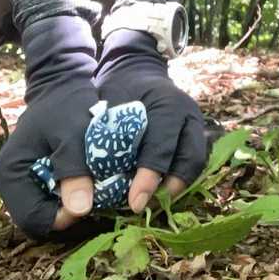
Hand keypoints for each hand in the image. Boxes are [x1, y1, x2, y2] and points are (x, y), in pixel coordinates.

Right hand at [0, 14, 98, 236]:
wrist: (64, 82)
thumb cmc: (67, 104)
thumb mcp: (73, 133)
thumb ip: (73, 169)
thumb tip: (80, 211)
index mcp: (9, 175)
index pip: (32, 218)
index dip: (61, 218)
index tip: (89, 203)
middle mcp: (10, 183)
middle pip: (38, 218)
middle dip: (67, 213)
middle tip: (95, 197)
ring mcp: (22, 180)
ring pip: (47, 210)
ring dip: (71, 205)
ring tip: (94, 189)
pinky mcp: (37, 175)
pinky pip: (53, 196)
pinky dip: (71, 194)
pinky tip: (89, 181)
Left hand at [95, 28, 205, 213]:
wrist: (134, 70)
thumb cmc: (114, 93)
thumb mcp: (102, 111)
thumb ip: (94, 148)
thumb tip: (82, 197)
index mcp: (165, 104)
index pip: (161, 146)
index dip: (148, 177)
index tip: (133, 203)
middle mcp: (186, 113)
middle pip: (188, 158)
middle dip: (168, 188)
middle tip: (146, 209)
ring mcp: (194, 123)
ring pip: (196, 162)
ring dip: (176, 187)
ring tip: (153, 205)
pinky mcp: (194, 133)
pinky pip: (193, 161)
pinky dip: (178, 179)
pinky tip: (158, 193)